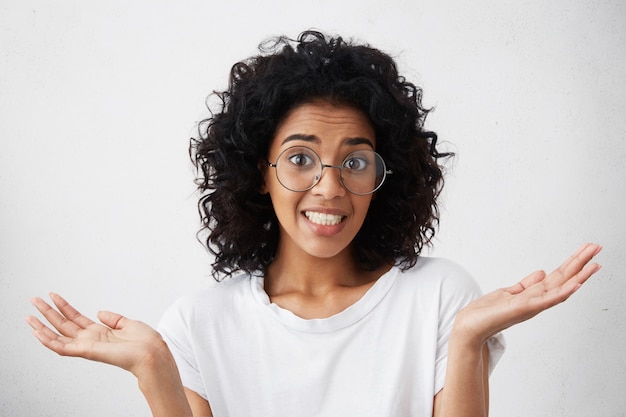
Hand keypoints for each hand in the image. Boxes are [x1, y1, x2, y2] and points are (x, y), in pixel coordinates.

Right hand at [26, 293, 165, 375]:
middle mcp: (91, 339)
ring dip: (42, 326)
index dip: (64, 307)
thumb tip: (100, 312)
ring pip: (58, 336)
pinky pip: (62, 348)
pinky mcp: (86, 351)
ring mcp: (87, 346)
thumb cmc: (145, 342)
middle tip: (34, 300)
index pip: (76, 318)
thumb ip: (113, 318)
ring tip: (29, 315)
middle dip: (48, 312)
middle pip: (63, 324)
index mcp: (101, 332)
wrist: (152, 353)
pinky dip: (48, 341)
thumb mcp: (128, 324)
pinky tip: (37, 332)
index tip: (53, 296)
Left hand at [453, 243, 601, 346]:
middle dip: (581, 263)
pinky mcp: (525, 308)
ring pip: (562, 287)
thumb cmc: (488, 312)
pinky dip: (563, 292)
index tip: (586, 250)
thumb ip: (527, 284)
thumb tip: (541, 272)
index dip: (573, 263)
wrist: (471, 327)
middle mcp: (537, 300)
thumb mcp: (510, 292)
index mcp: (534, 294)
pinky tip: (576, 284)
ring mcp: (533, 305)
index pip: (558, 276)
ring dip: (580, 275)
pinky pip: (548, 300)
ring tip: (595, 263)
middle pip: (564, 278)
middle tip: (598, 247)